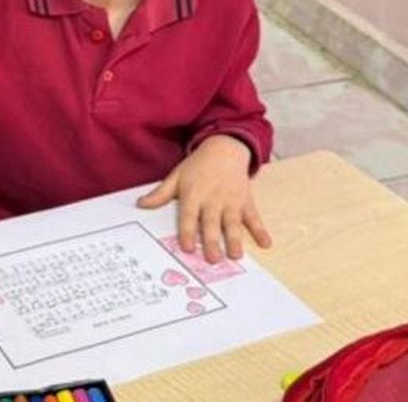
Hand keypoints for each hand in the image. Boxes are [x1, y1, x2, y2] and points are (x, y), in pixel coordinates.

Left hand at [137, 135, 271, 262]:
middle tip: (213, 259)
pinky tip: (266, 243)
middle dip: (211, 241)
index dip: (187, 231)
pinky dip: (261, 230)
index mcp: (193, 194)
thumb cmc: (197, 167)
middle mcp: (212, 199)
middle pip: (211, 223)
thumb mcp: (176, 177)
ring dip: (235, 239)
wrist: (224, 149)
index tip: (187, 247)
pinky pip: (254, 217)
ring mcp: (231, 200)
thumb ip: (160, 194)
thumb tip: (140, 205)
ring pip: (232, 222)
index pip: (188, 216)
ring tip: (235, 255)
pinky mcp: (246, 200)